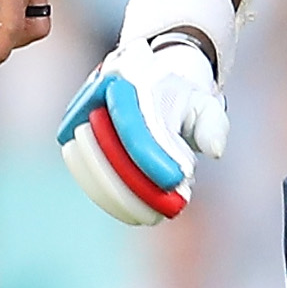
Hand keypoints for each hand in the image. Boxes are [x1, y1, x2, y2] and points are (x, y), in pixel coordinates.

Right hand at [56, 0, 232, 224]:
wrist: (149, 72)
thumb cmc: (181, 97)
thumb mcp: (206, 103)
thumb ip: (213, 125)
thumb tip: (214, 150)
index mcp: (137, 78)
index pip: (139, 124)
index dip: (153, 156)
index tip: (177, 182)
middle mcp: (104, 90)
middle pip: (111, 146)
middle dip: (138, 184)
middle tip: (170, 208)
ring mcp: (84, 106)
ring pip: (91, 159)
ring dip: (119, 194)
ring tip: (151, 215)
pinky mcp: (72, 125)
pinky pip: (80, 164)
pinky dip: (102, 192)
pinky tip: (129, 211)